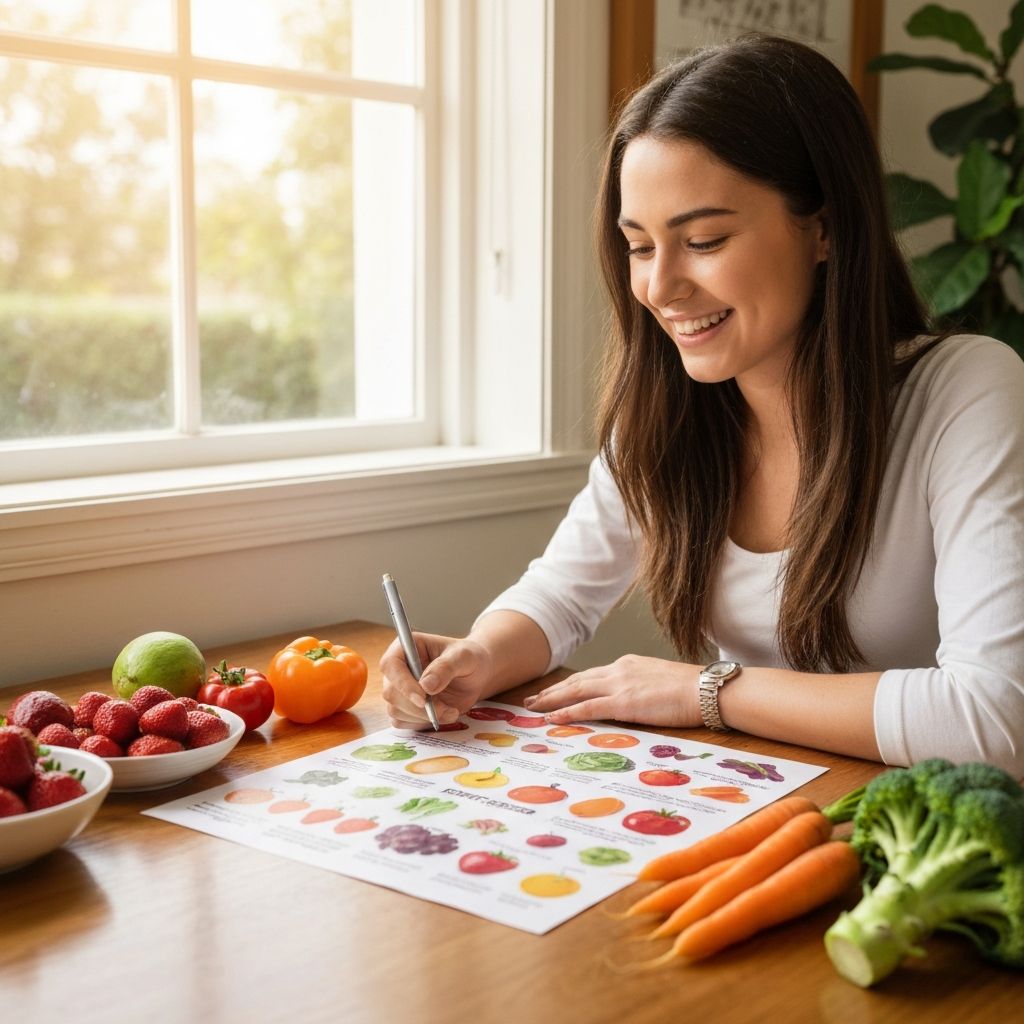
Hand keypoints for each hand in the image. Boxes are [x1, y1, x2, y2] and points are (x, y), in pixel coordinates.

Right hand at [379, 632, 493, 729]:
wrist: (475, 676)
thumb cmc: (468, 658)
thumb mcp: (463, 657)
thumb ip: (445, 667)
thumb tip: (425, 686)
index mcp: (406, 647)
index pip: (390, 665)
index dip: (402, 683)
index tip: (423, 698)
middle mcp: (397, 669)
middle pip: (391, 693)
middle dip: (418, 707)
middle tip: (445, 708)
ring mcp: (399, 690)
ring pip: (396, 711)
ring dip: (424, 717)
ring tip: (450, 710)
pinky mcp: (404, 708)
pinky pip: (403, 722)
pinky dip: (424, 723)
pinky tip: (443, 714)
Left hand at [523, 655, 702, 727]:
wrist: (706, 689)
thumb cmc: (692, 689)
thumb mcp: (660, 682)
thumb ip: (642, 688)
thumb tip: (634, 700)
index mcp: (628, 665)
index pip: (592, 675)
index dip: (570, 684)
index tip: (554, 692)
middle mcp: (619, 670)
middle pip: (577, 681)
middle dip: (552, 691)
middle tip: (531, 700)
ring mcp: (620, 685)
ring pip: (576, 691)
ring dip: (552, 700)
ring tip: (533, 708)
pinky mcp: (624, 702)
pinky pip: (588, 707)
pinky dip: (568, 712)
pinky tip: (552, 718)